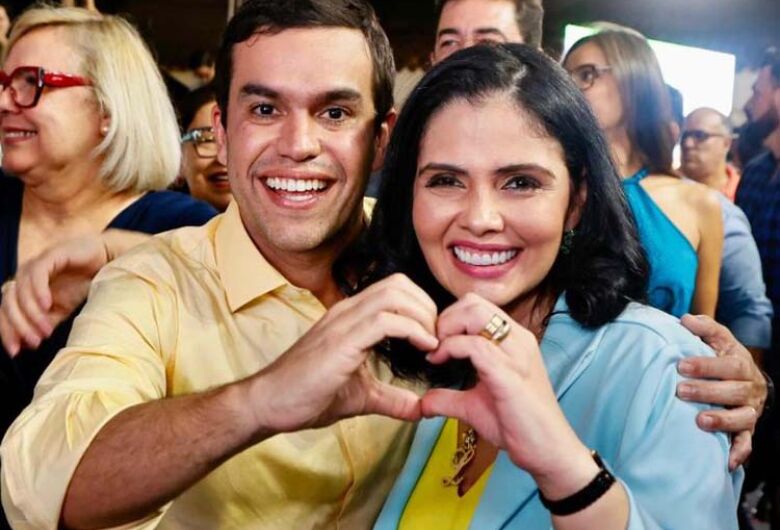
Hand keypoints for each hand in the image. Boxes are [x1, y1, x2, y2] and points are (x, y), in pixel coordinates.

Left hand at [0, 235, 110, 355]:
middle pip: (8, 303)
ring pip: (20, 291)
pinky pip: (37, 274)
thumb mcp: (61, 309)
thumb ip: (43, 322)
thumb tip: (27, 344)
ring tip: (46, 329)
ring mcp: (35, 264)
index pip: (4, 311)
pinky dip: (38, 291)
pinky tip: (48, 305)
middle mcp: (24, 276)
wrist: (106, 263)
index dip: (6, 331)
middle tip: (36, 342)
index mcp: (22, 289)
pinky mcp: (49, 255)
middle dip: (19, 326)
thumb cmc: (82, 283)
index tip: (16, 351)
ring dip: (31, 313)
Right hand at [245, 274, 438, 435]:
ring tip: (432, 343)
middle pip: (399, 284)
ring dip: (423, 316)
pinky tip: (423, 348)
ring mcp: (343, 322)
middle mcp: (347, 311)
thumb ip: (391, 399)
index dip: (423, 307)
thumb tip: (420, 409)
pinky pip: (384, 320)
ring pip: (394, 294)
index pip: (395, 290)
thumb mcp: (361, 396)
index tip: (435, 338)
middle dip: (428, 307)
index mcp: (352, 317)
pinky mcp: (340, 341)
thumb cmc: (307, 395)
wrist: (269, 403)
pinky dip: (411, 329)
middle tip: (438, 339)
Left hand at [420, 293, 594, 493]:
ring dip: (446, 328)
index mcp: (513, 340)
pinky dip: (450, 348)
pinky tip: (440, 362)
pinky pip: (474, 345)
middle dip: (444, 318)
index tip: (434, 344)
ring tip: (437, 352)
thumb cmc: (518, 426)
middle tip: (432, 346)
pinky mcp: (509, 373)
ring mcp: (516, 353)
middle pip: (473, 302)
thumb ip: (448, 398)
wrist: (548, 451)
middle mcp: (517, 339)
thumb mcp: (474, 406)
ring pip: (474, 312)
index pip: (476, 305)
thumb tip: (422, 402)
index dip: (448, 319)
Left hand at [678, 313, 764, 468]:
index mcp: (741, 364)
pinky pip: (746, 443)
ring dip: (722, 421)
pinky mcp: (747, 430)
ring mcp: (749, 410)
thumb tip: (686, 319)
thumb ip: (705, 328)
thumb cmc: (723, 357)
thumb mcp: (718, 339)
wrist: (746, 380)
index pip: (728, 364)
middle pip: (733, 391)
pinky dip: (738, 452)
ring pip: (742, 418)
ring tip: (700, 421)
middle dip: (708, 391)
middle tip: (681, 391)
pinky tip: (726, 461)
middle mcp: (749, 388)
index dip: (706, 365)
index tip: (681, 365)